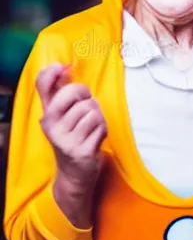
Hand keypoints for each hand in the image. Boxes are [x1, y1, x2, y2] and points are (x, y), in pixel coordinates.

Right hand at [37, 63, 106, 195]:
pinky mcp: (80, 151)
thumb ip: (61, 91)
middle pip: (75, 92)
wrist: (75, 173)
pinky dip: (103, 130)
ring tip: (91, 127)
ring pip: (92, 109)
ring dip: (98, 116)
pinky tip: (95, 138)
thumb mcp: (64, 115)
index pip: (42, 85)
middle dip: (87, 96)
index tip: (62, 67)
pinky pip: (101, 126)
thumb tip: (64, 65)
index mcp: (46, 113)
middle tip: (87, 107)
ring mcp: (64, 139)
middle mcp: (50, 125)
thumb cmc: (73, 135)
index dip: (51, 72)